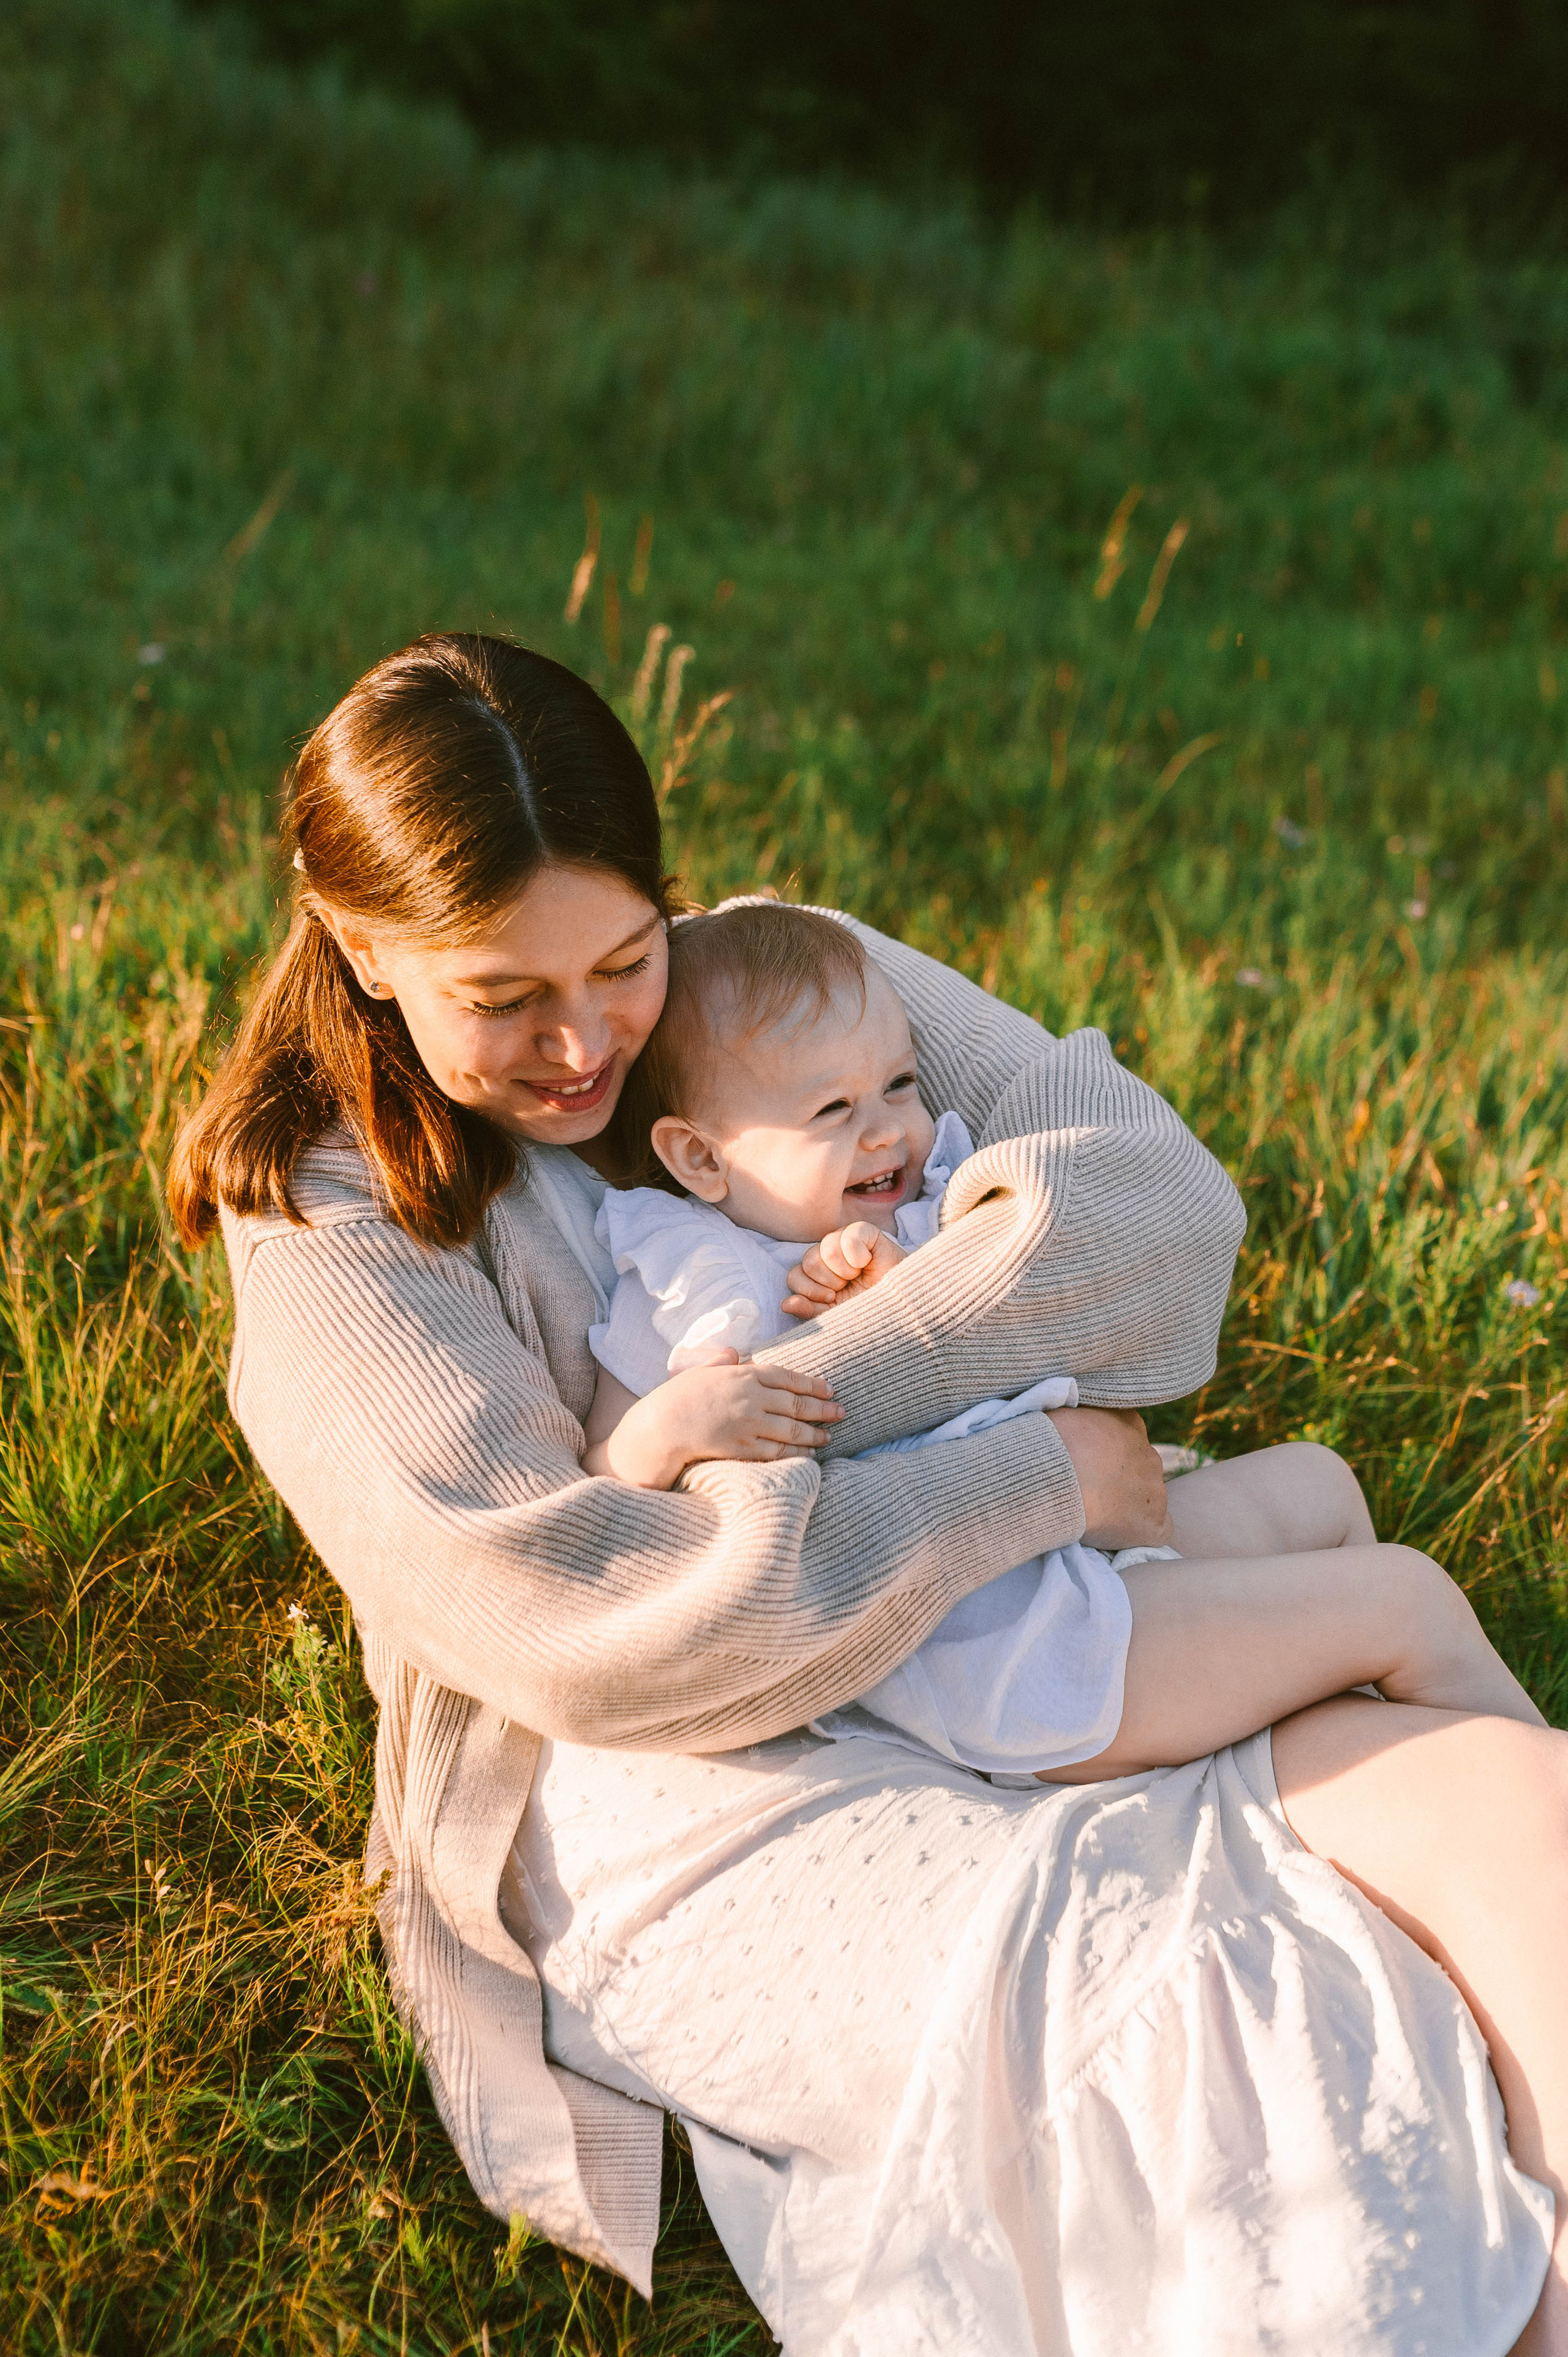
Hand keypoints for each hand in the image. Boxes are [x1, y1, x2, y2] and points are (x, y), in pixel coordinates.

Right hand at [603, 1361, 844, 1487]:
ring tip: (829, 1436)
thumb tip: (733, 1355)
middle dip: (823, 1408)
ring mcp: (749, 1424)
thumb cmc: (679, 1396)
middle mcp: (751, 1398)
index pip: (787, 1377)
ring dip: (815, 1434)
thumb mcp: (701, 1370)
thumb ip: (723, 1363)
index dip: (812, 1383)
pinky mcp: (743, 1448)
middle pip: (796, 1404)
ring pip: (792, 1430)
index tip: (829, 1388)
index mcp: (743, 1374)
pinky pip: (777, 1452)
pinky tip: (808, 1455)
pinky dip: (796, 1454)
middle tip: (842, 1412)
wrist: (661, 1425)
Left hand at [782, 1222, 908, 1318]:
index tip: (833, 1299)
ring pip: (826, 1248)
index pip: (794, 1275)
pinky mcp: (865, 1231)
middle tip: (848, 1287)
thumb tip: (785, 1304)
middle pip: (808, 1261)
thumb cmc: (869, 1309)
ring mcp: (844, 1241)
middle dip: (829, 1282)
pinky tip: (868, 1263)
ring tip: (859, 1276)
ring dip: (845, 1270)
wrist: (901, 1307)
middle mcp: (827, 1254)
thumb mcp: (836, 1317)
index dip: (810, 1291)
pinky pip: (849, 1236)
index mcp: (817, 1274)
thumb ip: (810, 1311)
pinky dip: (858, 1256)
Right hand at [1049, 1407, 1173, 1550]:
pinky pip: (1156, 1531)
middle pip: (1139, 1470)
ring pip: (1147, 1500)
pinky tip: (1115, 1532)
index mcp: (1130, 1423)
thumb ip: (1084, 1419)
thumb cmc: (1050, 1443)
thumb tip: (1079, 1429)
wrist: (1053, 1477)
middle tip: (1088, 1490)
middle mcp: (1150, 1455)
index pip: (1127, 1441)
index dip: (1106, 1457)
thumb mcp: (1067, 1413)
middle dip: (1118, 1480)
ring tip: (1094, 1512)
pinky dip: (1139, 1533)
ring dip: (1126, 1506)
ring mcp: (1156, 1490)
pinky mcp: (1154, 1523)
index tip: (1087, 1466)